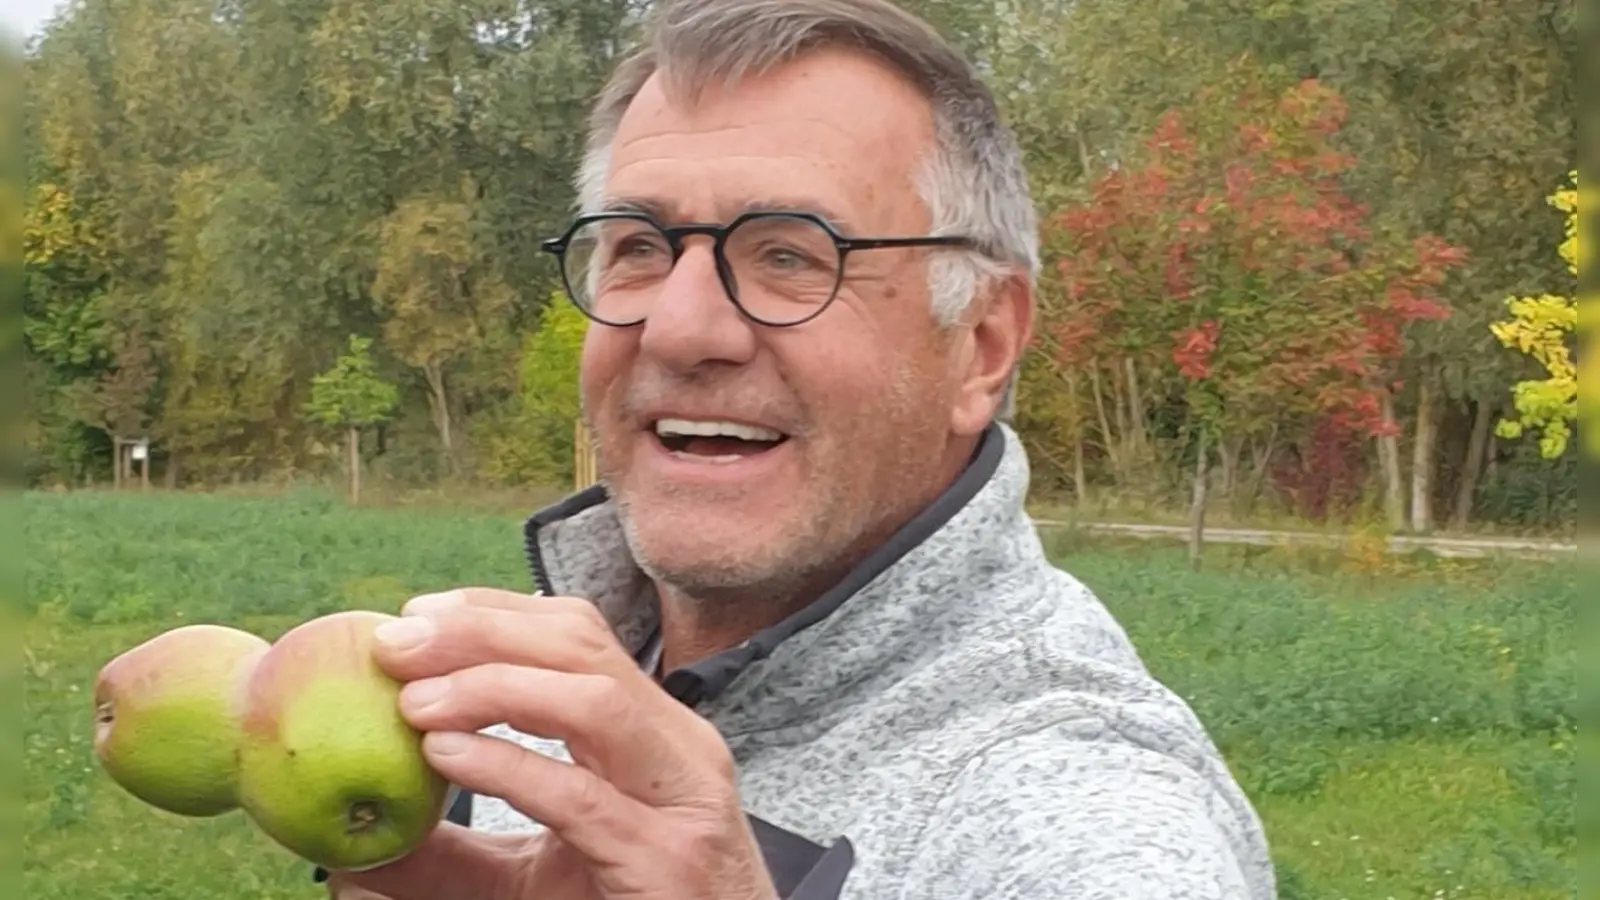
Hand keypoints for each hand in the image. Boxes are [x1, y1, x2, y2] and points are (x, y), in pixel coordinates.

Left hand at [326, 588, 779, 899]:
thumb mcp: (532, 880)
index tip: (414, 616)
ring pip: (593, 701)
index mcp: (655, 732)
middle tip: (395, 642)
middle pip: (582, 646)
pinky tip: (447, 757)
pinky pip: (581, 796)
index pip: (579, 633)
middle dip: (481, 630)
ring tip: (414, 702)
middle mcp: (679, 749)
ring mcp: (683, 800)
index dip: (494, 610)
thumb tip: (348, 852)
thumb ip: (454, 856)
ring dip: (493, 686)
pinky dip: (507, 766)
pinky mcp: (667, 859)